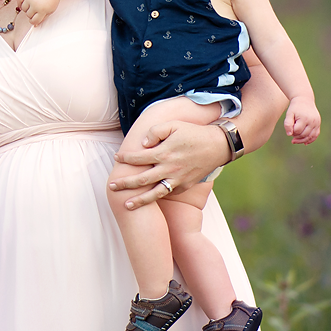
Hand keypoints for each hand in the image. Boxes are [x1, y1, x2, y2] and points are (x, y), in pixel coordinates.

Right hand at [14, 0, 62, 25]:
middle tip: (35, 10)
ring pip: (23, 8)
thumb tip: (34, 25)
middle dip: (31, 14)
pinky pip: (19, 0)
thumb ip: (43, 18)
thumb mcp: (51, 10)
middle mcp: (35, 4)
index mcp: (43, 10)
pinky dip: (20, 3)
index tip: (34, 19)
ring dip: (26, 8)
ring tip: (31, 5)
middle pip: (28, 15)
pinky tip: (23, 3)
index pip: (34, 21)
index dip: (33, 21)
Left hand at [109, 118, 231, 208]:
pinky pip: (169, 193)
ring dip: (139, 200)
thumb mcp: (173, 125)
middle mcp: (169, 169)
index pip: (138, 158)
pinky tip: (149, 199)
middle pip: (141, 180)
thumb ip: (155, 132)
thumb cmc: (194, 133)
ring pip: (155, 193)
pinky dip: (158, 197)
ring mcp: (177, 179)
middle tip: (112, 187)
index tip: (116, 158)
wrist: (218, 145)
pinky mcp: (185, 186)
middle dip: (125, 184)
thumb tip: (143, 144)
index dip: (125, 158)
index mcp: (164, 153)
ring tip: (126, 205)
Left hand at [285, 96, 320, 144]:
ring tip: (294, 140)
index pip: (297, 131)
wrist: (304, 100)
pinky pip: (316, 134)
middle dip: (296, 136)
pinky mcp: (318, 123)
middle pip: (304, 135)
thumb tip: (289, 134)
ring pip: (310, 136)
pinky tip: (305, 143)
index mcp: (304, 118)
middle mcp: (312, 121)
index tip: (289, 127)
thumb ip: (287, 124)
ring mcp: (317, 123)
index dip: (291, 131)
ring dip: (302, 140)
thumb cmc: (295, 107)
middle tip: (291, 133)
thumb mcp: (289, 114)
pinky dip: (311, 139)